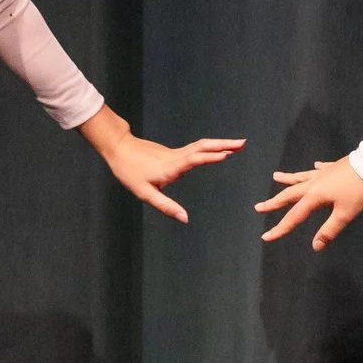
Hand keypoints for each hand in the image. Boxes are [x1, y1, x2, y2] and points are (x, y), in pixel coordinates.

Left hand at [78, 108, 242, 223]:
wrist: (118, 148)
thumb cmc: (129, 171)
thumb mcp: (144, 193)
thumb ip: (165, 206)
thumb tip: (185, 218)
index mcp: (170, 167)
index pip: (194, 159)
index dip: (210, 156)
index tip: (227, 154)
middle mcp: (176, 157)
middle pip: (203, 146)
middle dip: (224, 144)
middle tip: (244, 143)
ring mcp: (175, 153)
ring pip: (201, 145)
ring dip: (220, 144)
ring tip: (237, 145)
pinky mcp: (174, 152)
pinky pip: (197, 148)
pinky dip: (211, 147)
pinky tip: (218, 150)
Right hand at [254, 158, 362, 250]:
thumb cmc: (357, 191)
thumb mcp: (344, 214)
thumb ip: (329, 231)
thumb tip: (315, 246)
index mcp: (313, 197)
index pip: (293, 216)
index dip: (280, 228)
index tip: (266, 237)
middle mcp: (313, 184)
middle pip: (289, 194)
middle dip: (274, 202)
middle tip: (259, 207)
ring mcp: (322, 174)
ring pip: (300, 177)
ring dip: (287, 179)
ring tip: (275, 176)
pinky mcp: (332, 167)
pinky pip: (319, 169)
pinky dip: (314, 170)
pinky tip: (314, 166)